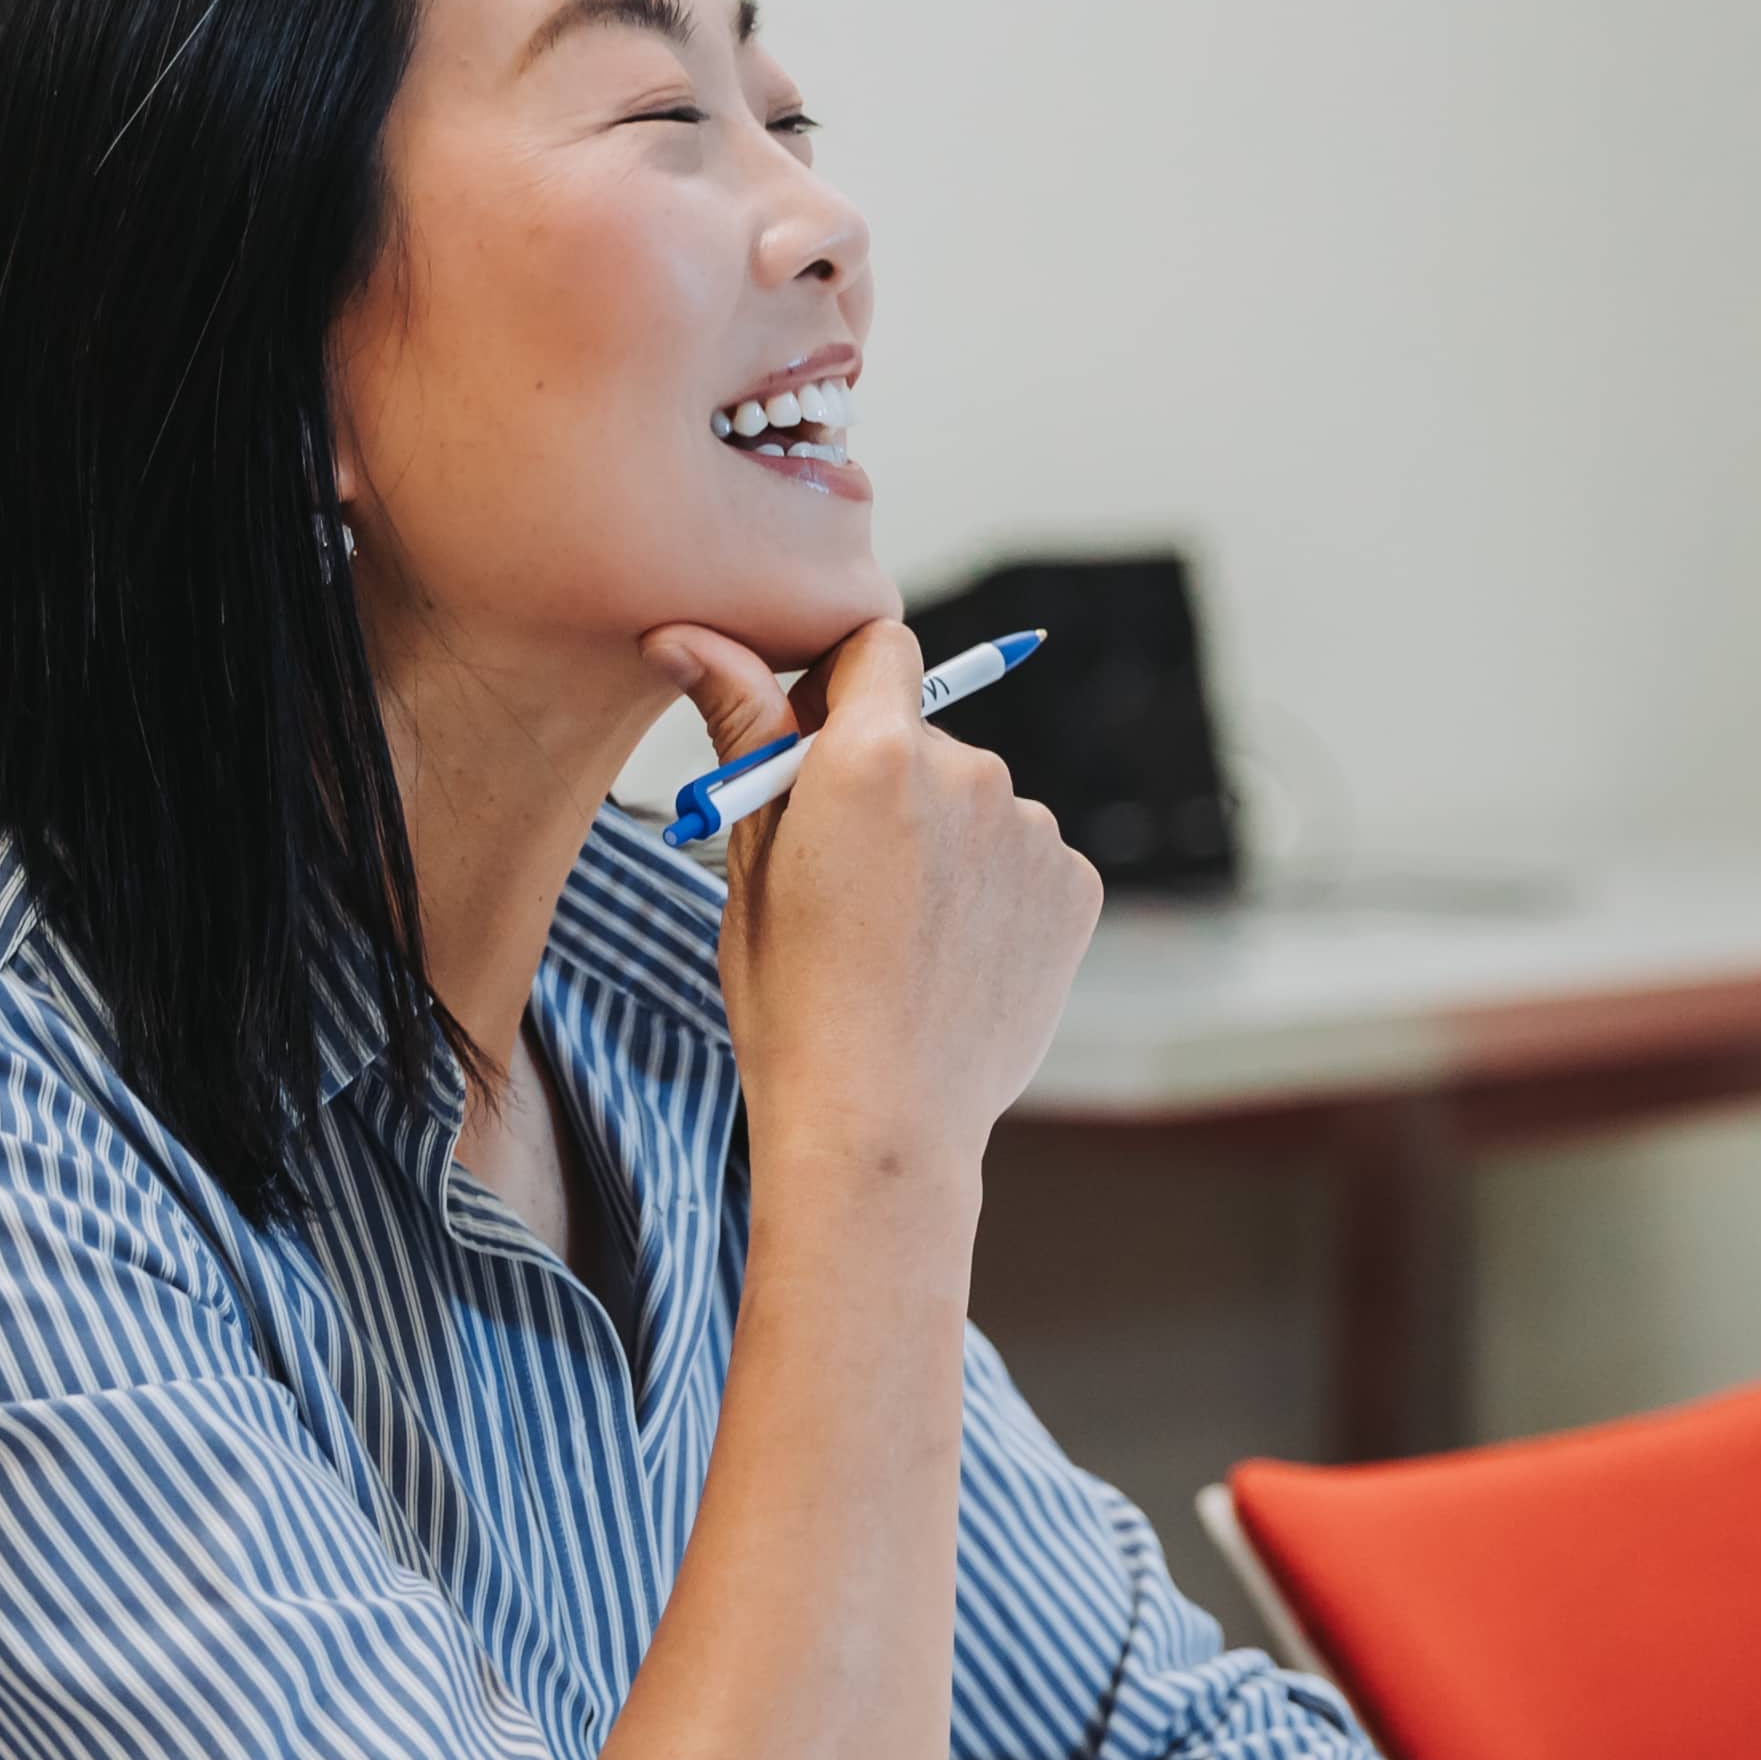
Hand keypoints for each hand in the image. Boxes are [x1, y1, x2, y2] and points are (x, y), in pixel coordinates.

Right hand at [650, 618, 1098, 1191]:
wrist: (881, 1124)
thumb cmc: (794, 1002)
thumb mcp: (750, 861)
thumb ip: (741, 731)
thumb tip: (684, 635)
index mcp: (872, 755)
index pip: (876, 645)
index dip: (841, 688)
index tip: (815, 747)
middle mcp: (968, 772)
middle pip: (924, 736)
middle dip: (888, 784)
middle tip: (848, 881)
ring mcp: (1032, 832)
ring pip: (977, 805)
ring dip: (945, 841)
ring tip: (903, 937)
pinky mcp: (1075, 887)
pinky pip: (1025, 860)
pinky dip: (995, 892)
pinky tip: (954, 958)